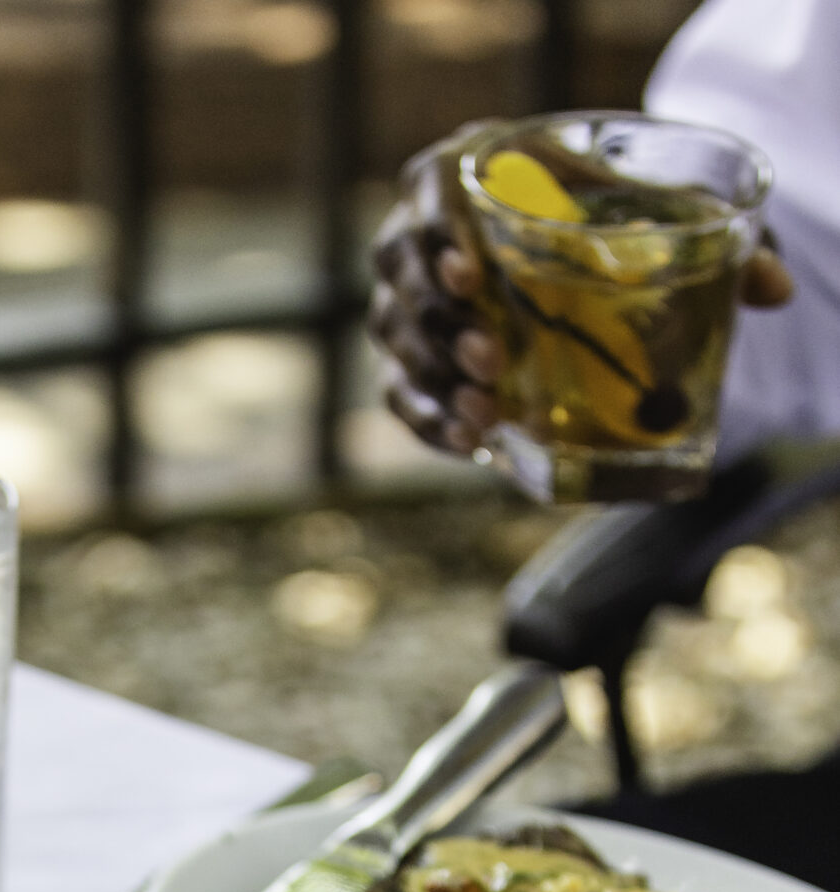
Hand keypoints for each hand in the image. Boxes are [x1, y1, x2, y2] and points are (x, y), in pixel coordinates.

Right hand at [366, 126, 795, 459]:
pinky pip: (400, 393)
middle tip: (492, 359)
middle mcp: (419, 235)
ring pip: (397, 338)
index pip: (427, 199)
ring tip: (487, 411)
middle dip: (442, 325)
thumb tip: (773, 289)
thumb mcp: (643, 204)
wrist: (560, 239)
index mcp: (462, 172)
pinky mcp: (410, 359)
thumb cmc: (593, 207)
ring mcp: (407, 301)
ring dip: (437, 378)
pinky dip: (429, 420)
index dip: (439, 239)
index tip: (472, 275)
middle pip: (404, 276)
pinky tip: (470, 440)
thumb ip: (699, 231)